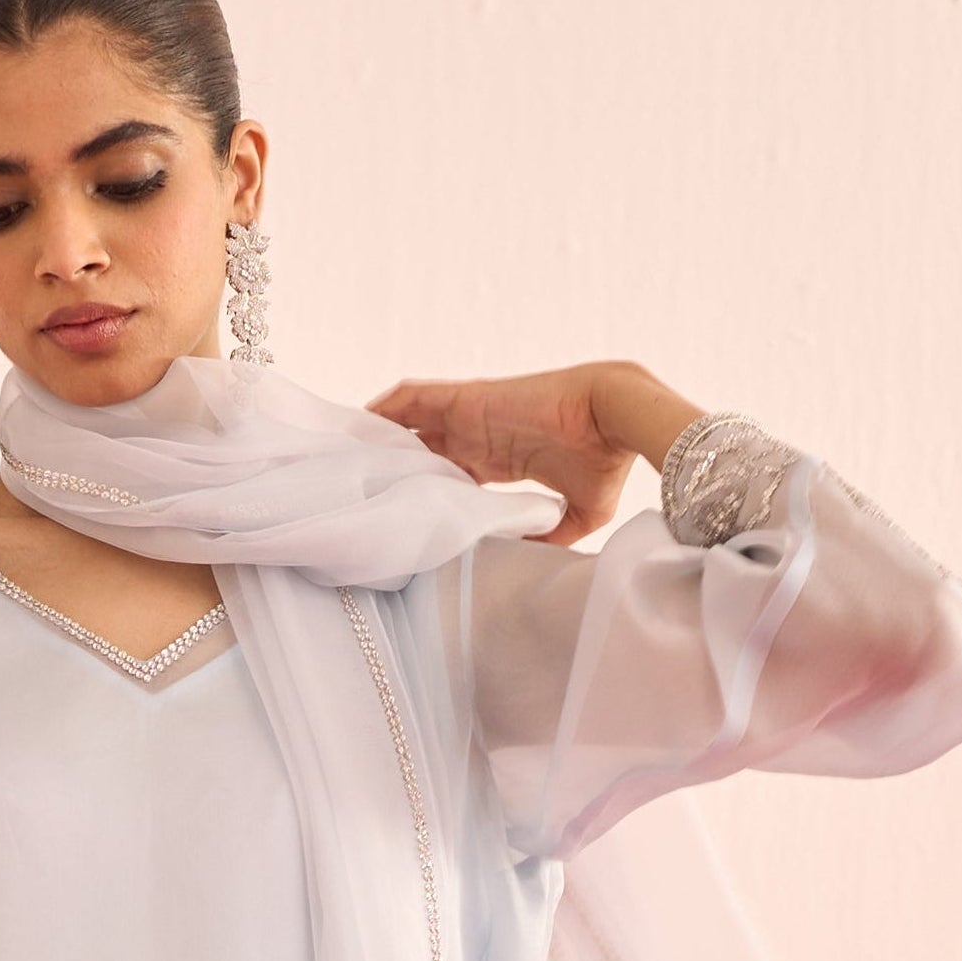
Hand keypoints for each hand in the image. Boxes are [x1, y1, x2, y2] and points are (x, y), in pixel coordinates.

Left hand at [365, 361, 698, 547]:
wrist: (616, 417)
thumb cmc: (605, 461)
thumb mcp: (576, 514)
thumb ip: (546, 536)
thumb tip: (524, 563)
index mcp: (499, 461)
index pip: (446, 477)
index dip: (420, 491)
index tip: (394, 517)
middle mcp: (479, 438)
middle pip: (420, 450)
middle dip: (390, 466)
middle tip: (351, 489)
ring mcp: (471, 416)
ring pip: (410, 423)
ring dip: (381, 434)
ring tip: (345, 453)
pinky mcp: (466, 399)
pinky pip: (415, 397)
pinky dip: (388, 405)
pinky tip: (361, 419)